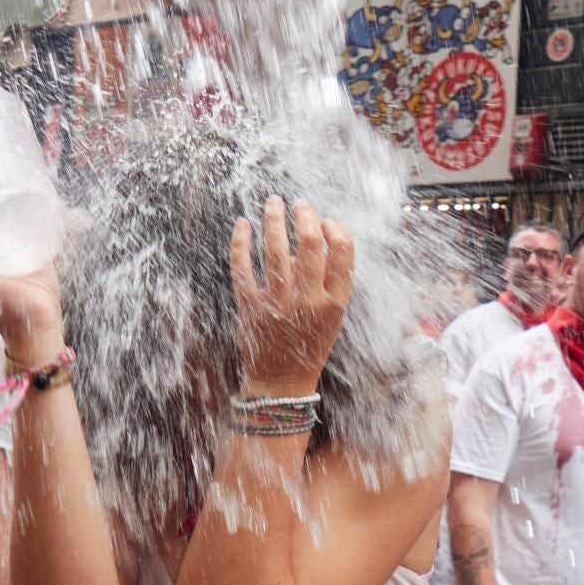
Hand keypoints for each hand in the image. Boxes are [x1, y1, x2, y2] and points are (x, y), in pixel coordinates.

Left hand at [229, 197, 352, 393]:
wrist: (281, 381)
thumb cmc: (309, 344)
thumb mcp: (332, 317)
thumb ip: (329, 283)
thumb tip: (318, 239)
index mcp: (334, 302)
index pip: (342, 253)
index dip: (336, 229)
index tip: (326, 221)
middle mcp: (307, 300)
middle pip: (310, 244)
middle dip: (305, 216)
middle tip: (300, 204)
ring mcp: (278, 302)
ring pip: (276, 249)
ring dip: (274, 219)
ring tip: (273, 202)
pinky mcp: (250, 305)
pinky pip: (243, 267)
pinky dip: (241, 242)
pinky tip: (242, 224)